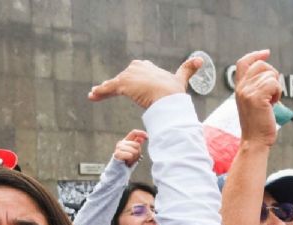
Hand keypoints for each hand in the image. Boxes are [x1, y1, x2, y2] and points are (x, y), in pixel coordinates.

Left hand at [88, 56, 203, 108]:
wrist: (168, 98)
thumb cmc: (174, 92)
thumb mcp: (181, 79)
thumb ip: (188, 69)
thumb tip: (201, 59)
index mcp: (148, 66)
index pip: (135, 71)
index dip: (131, 79)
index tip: (125, 84)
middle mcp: (137, 68)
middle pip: (122, 78)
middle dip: (115, 84)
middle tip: (104, 90)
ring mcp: (129, 75)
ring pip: (113, 84)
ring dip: (103, 90)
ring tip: (94, 94)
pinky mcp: (122, 84)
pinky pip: (107, 88)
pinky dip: (99, 92)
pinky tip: (91, 96)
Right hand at [114, 129, 146, 166]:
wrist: (119, 170)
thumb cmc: (128, 160)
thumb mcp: (135, 151)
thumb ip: (137, 144)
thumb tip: (142, 138)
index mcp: (126, 140)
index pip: (134, 132)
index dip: (141, 133)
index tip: (147, 137)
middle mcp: (121, 142)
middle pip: (136, 144)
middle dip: (138, 152)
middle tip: (133, 158)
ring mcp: (118, 148)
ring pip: (134, 150)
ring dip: (134, 157)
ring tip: (129, 160)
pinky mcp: (117, 154)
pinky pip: (130, 155)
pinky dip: (131, 159)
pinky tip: (127, 162)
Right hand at [232, 50, 281, 146]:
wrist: (255, 140)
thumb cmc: (258, 124)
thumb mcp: (253, 102)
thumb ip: (256, 87)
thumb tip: (269, 73)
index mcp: (239, 88)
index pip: (243, 63)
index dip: (255, 55)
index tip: (267, 52)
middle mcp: (241, 88)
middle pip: (261, 65)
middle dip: (272, 74)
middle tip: (272, 92)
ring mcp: (247, 92)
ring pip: (270, 75)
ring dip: (277, 88)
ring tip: (271, 102)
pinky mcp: (257, 97)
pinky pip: (274, 83)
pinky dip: (278, 93)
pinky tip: (273, 104)